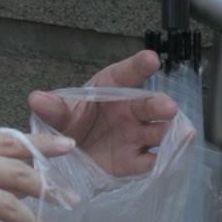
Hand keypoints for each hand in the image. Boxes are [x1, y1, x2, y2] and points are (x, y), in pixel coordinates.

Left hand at [28, 49, 178, 176]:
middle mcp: (129, 110)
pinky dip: (162, 162)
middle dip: (159, 105)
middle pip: (148, 104)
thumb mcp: (56, 116)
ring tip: (184, 134)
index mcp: (110, 89)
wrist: (67, 158)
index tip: (151, 59)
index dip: (139, 66)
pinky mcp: (134, 161)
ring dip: (172, 133)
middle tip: (169, 108)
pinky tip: (170, 162)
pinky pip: (151, 161)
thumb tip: (37, 99)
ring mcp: (135, 135)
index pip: (127, 74)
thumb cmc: (67, 126)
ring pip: (158, 131)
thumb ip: (52, 109)